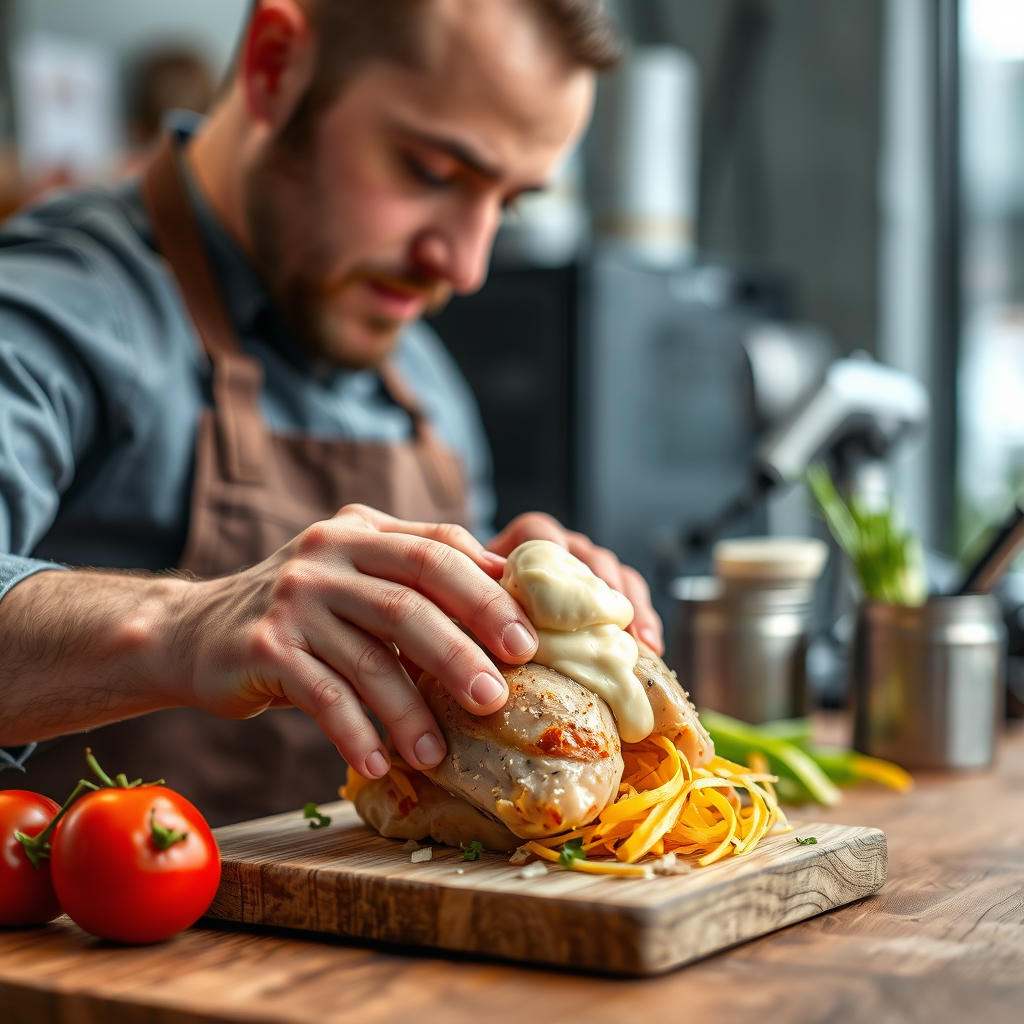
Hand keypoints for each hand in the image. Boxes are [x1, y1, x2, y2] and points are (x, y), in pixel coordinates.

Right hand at [176, 505, 538, 780]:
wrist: (195, 631)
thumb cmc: (302, 612)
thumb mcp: (356, 578)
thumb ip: (415, 580)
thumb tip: (508, 598)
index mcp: (364, 531)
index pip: (438, 548)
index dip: (488, 592)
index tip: (527, 641)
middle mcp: (328, 555)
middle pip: (410, 600)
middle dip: (461, 650)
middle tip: (496, 696)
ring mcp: (292, 599)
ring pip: (369, 656)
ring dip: (410, 711)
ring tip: (438, 753)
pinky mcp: (263, 646)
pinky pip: (322, 696)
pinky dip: (355, 733)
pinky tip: (379, 763)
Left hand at [486, 512, 663, 654]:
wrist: (485, 630)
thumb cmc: (478, 621)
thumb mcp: (470, 610)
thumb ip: (473, 608)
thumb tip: (482, 629)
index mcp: (518, 549)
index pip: (537, 532)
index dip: (551, 550)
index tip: (556, 580)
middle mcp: (556, 555)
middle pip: (586, 553)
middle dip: (604, 585)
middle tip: (615, 619)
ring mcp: (583, 574)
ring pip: (615, 574)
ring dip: (632, 605)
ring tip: (641, 639)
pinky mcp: (603, 598)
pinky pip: (630, 599)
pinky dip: (643, 622)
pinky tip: (652, 648)